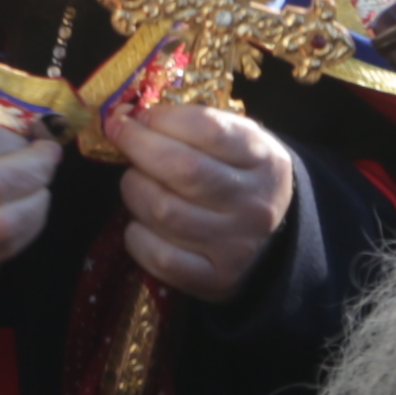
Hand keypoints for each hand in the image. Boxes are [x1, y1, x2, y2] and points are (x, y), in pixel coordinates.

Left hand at [111, 94, 292, 304]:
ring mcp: (234, 246)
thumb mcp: (239, 146)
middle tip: (120, 136)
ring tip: (135, 182)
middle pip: (183, 169)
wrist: (274, 244)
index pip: (209, 130)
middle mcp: (253, 204)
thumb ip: (195, 127)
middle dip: (138, 146)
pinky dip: (137, 236)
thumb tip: (130, 117)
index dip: (164, 118)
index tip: (139, 114)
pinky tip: (140, 224)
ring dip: (134, 189)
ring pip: (164, 212)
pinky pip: (160, 257)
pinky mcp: (215, 280)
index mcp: (264, 161)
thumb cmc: (241, 181)